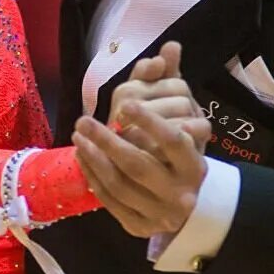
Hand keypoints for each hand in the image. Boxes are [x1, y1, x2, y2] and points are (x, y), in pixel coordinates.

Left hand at [73, 43, 210, 237]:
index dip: (149, 121)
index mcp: (195, 165)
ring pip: (120, 185)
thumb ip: (174, 84)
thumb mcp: (184, 122)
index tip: (124, 104)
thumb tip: (170, 46)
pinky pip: (111, 202)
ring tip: (78, 136)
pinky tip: (83, 158)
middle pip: (139, 164)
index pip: (173, 140)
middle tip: (83, 120)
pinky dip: (94, 179)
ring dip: (94, 159)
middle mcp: (181, 192)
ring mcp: (160, 214)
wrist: (190, 206)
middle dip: (107, 140)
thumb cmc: (181, 156)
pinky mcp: (141, 227)